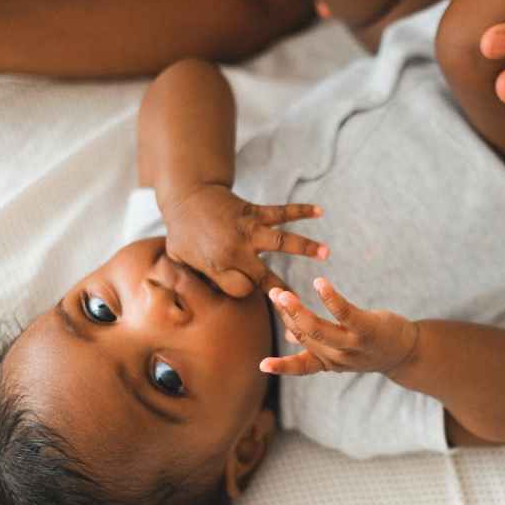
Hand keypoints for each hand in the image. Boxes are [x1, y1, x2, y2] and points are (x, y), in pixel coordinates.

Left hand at [161, 184, 327, 297]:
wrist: (186, 196)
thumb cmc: (182, 234)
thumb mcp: (178, 263)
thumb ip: (192, 284)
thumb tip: (202, 308)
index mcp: (216, 266)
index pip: (242, 290)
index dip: (246, 291)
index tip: (249, 289)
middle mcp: (235, 250)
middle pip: (264, 277)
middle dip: (283, 291)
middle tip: (302, 306)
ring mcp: (247, 230)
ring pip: (280, 241)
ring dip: (305, 246)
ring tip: (326, 253)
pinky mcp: (254, 212)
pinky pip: (281, 211)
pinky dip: (301, 210)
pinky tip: (320, 211)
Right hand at [261, 278, 418, 375]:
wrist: (408, 353)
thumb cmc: (370, 346)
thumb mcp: (342, 349)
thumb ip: (315, 342)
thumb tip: (287, 333)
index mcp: (329, 363)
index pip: (302, 366)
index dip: (282, 366)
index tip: (261, 365)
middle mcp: (339, 358)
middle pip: (306, 336)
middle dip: (287, 315)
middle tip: (274, 293)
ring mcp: (353, 345)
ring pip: (318, 329)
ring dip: (298, 310)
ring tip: (282, 293)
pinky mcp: (368, 329)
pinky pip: (344, 312)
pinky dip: (329, 298)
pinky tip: (319, 282)